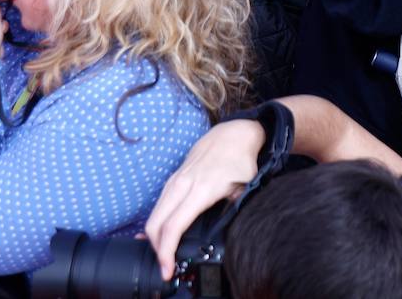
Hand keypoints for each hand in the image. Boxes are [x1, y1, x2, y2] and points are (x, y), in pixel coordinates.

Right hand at [144, 119, 262, 279]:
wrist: (233, 134)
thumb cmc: (240, 160)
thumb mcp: (246, 187)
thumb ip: (236, 207)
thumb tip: (231, 227)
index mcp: (200, 190)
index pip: (174, 225)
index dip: (167, 251)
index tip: (167, 268)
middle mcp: (183, 185)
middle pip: (156, 222)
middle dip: (156, 249)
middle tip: (165, 268)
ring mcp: (175, 180)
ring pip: (155, 214)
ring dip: (155, 237)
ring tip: (164, 256)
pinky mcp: (173, 179)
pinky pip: (159, 205)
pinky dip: (156, 222)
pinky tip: (159, 235)